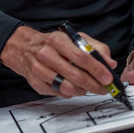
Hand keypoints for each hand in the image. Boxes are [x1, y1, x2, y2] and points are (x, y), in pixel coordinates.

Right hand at [0, 26, 117, 97]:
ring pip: (68, 88)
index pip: (81, 57)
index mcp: (57, 41)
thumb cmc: (52, 44)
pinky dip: (70, 92)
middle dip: (94, 85)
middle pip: (76, 76)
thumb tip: (110, 63)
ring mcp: (40, 70)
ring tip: (87, 87)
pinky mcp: (36, 83)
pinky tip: (72, 86)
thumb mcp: (73, 38)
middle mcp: (46, 55)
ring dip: (83, 91)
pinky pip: (59, 94)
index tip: (108, 78)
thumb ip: (95, 48)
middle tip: (103, 89)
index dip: (97, 69)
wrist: (23, 48)